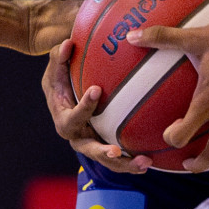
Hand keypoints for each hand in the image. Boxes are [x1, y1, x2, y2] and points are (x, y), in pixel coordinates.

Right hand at [43, 41, 150, 174]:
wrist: (63, 92)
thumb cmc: (62, 75)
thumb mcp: (56, 65)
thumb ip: (60, 56)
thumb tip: (69, 43)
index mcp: (63, 118)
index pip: (71, 117)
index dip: (83, 106)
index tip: (97, 90)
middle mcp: (76, 135)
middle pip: (88, 149)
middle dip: (103, 153)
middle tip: (116, 152)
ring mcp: (91, 142)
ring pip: (107, 160)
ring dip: (125, 164)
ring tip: (145, 163)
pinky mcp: (104, 144)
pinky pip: (119, 157)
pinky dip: (132, 161)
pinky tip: (152, 161)